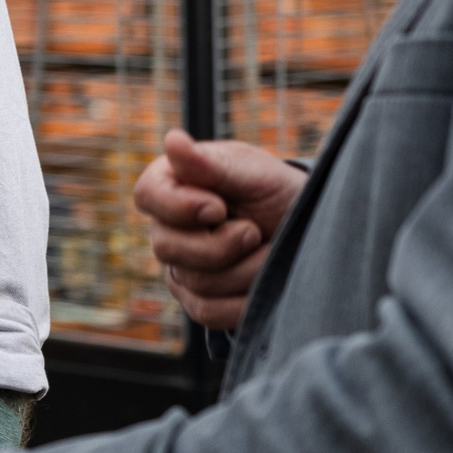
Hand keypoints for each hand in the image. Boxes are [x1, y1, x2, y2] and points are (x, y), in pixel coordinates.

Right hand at [133, 129, 306, 331]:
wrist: (305, 230)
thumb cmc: (276, 192)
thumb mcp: (253, 173)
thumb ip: (211, 165)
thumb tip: (172, 140)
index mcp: (172, 184)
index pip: (147, 195)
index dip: (179, 207)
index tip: (219, 207)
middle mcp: (168, 227)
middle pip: (167, 247)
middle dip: (221, 244)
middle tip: (255, 231)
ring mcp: (180, 266)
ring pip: (196, 283)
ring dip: (245, 270)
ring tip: (267, 251)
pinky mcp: (198, 300)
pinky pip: (209, 311)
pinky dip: (244, 300)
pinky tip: (263, 280)